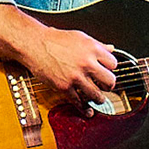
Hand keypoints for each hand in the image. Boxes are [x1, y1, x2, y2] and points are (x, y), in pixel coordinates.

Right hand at [0, 3, 116, 115]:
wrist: (34, 44)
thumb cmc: (55, 39)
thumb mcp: (79, 37)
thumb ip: (97, 45)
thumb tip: (110, 48)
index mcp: (92, 48)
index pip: (113, 63)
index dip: (111, 68)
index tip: (108, 70)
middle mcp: (86, 63)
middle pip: (109, 80)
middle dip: (109, 85)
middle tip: (106, 86)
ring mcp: (75, 76)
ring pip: (96, 94)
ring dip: (100, 98)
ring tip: (99, 98)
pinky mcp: (64, 87)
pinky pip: (79, 102)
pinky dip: (85, 109)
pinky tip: (88, 111)